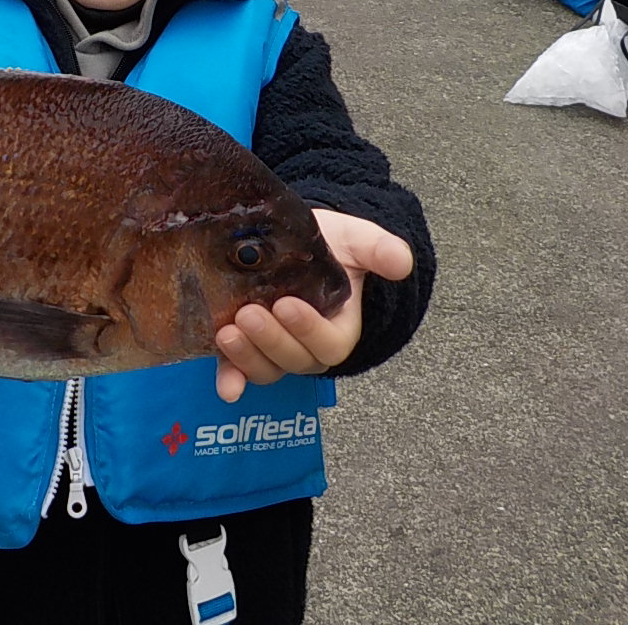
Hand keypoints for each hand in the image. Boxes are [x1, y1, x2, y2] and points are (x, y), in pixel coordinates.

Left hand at [214, 209, 413, 402]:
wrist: (293, 241)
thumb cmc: (330, 246)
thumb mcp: (356, 241)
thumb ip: (379, 250)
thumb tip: (401, 262)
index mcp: (339, 328)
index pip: (329, 343)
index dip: (308, 330)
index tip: (287, 305)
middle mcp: (307, 347)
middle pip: (294, 359)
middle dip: (271, 341)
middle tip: (250, 314)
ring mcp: (276, 352)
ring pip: (267, 369)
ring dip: (247, 358)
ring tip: (227, 332)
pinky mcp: (247, 349)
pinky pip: (239, 373)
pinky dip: (231, 380)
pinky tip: (225, 387)